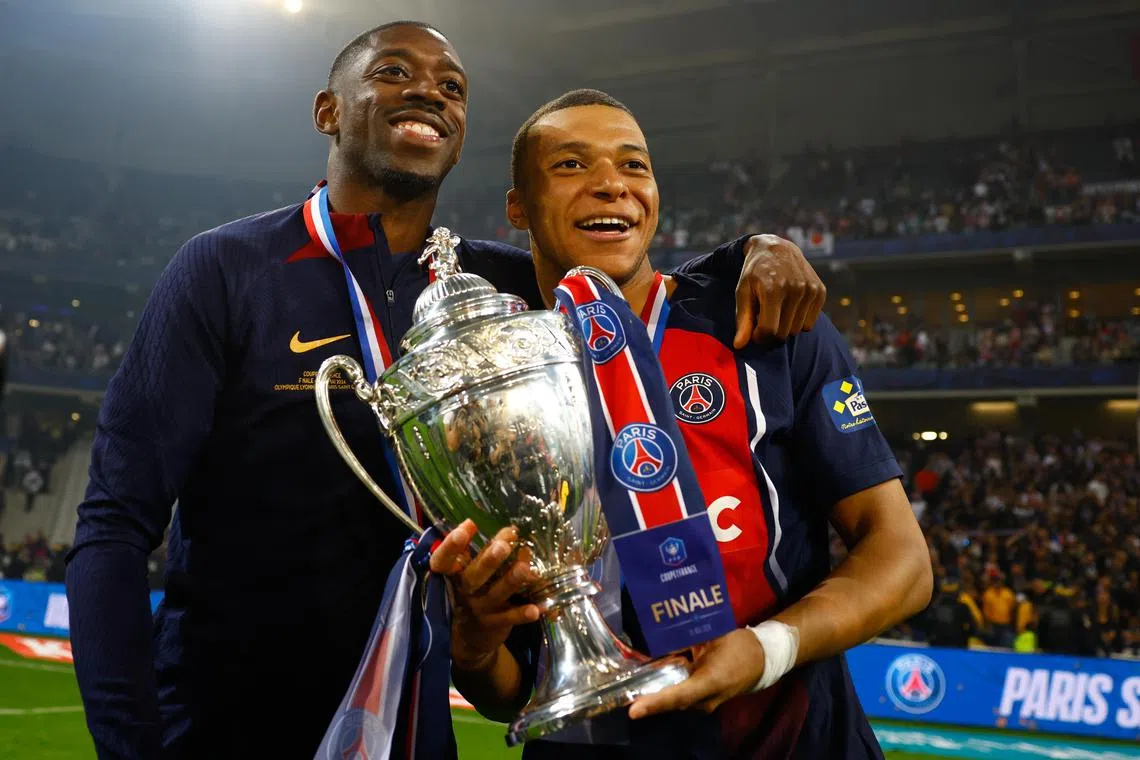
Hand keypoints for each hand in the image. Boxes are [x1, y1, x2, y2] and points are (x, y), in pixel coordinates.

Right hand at [429, 520, 539, 670]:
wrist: (471, 637)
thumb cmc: (474, 592)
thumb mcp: (471, 573)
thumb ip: (485, 552)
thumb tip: (511, 530)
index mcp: (454, 575)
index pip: (443, 560)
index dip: (452, 545)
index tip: (469, 524)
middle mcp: (464, 591)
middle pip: (473, 576)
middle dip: (489, 560)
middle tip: (504, 546)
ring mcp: (479, 608)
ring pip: (495, 594)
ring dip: (511, 581)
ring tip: (525, 568)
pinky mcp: (494, 624)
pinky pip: (510, 618)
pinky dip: (523, 613)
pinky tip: (539, 608)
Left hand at [628, 629, 765, 718]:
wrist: (762, 660)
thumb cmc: (739, 645)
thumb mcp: (715, 636)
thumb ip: (688, 638)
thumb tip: (661, 635)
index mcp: (711, 681)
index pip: (679, 696)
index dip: (656, 702)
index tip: (634, 710)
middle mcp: (706, 698)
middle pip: (671, 701)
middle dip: (647, 699)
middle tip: (621, 693)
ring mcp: (705, 702)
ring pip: (674, 700)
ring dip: (654, 694)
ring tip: (628, 687)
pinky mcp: (702, 700)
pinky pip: (679, 696)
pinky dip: (664, 689)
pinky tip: (648, 678)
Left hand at [733, 234, 825, 347]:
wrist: (777, 248)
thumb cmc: (755, 272)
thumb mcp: (743, 292)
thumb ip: (742, 319)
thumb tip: (739, 346)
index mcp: (773, 289)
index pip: (769, 330)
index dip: (759, 336)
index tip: (755, 331)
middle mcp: (795, 289)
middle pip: (783, 333)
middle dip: (771, 332)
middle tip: (764, 318)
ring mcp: (810, 290)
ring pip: (797, 330)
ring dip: (785, 326)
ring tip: (776, 310)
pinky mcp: (820, 291)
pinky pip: (809, 323)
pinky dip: (798, 320)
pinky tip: (790, 306)